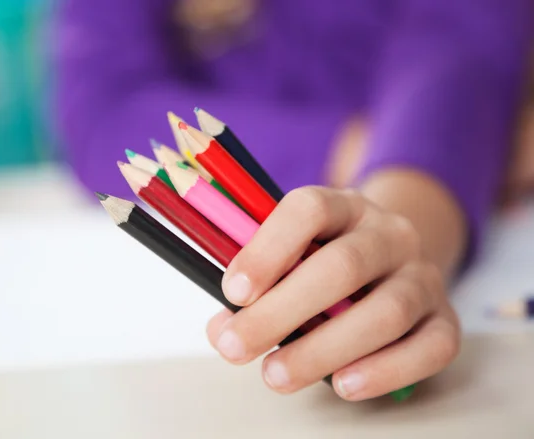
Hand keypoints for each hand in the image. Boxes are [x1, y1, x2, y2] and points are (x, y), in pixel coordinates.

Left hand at [206, 186, 460, 399]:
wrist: (392, 262)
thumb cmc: (325, 261)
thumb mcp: (292, 254)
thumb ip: (256, 284)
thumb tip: (223, 329)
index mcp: (344, 206)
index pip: (310, 209)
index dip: (268, 249)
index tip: (232, 292)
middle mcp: (390, 234)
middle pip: (343, 266)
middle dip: (282, 311)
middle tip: (236, 347)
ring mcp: (423, 275)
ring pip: (386, 311)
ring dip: (323, 349)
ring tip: (275, 376)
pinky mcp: (446, 318)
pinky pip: (432, 348)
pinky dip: (386, 370)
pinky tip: (343, 385)